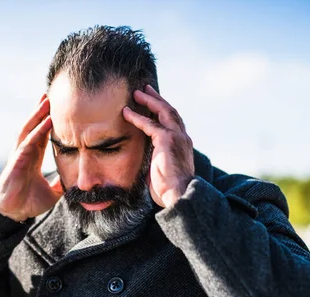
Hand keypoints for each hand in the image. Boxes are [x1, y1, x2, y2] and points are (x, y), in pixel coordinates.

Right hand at [0, 94, 63, 221]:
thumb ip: (62, 184)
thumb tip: (76, 180)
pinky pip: (28, 143)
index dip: (50, 121)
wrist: (14, 214)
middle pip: (35, 126)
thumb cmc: (28, 202)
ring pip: (29, 130)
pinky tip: (46, 121)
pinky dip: (37, 131)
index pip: (43, 134)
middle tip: (52, 93)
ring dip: (38, 115)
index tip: (59, 108)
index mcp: (34, 157)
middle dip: (42, 110)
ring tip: (46, 100)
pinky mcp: (16, 161)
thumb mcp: (52, 192)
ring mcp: (20, 155)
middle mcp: (26, 152)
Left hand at [122, 85, 194, 208]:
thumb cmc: (170, 190)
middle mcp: (182, 137)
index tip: (153, 104)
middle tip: (145, 89)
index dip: (162, 111)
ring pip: (163, 111)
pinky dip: (137, 117)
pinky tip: (126, 112)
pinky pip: (150, 124)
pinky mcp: (167, 140)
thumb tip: (144, 163)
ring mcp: (176, 137)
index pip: (173, 122)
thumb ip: (156, 161)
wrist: (179, 194)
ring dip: (149, 100)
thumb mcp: (162, 171)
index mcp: (182, 144)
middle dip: (157, 99)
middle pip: (170, 111)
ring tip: (136, 93)